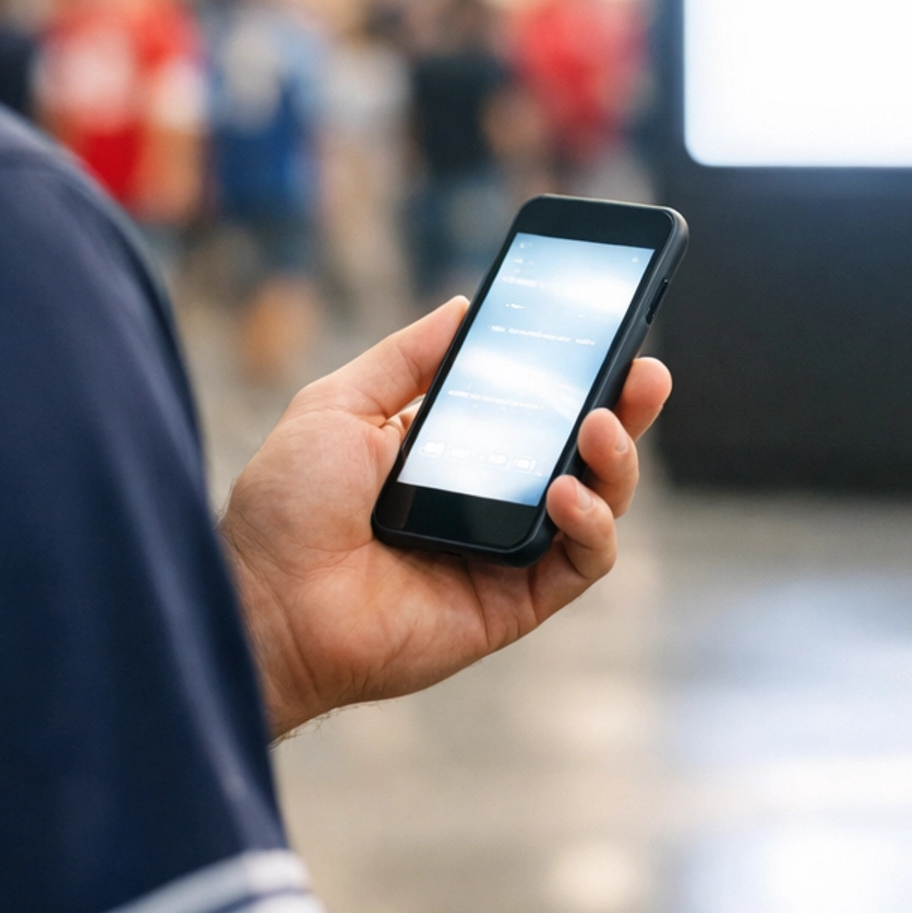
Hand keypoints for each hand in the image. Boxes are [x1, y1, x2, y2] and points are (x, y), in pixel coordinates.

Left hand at [219, 299, 670, 738]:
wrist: (265, 600)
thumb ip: (407, 358)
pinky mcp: (513, 604)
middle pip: (580, 451)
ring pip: (596, 503)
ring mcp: (504, 553)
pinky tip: (566, 490)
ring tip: (599, 426)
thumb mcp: (340, 404)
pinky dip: (591, 524)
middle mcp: (485, 499)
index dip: (575, 371)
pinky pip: (579, 562)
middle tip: (647, 370)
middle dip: (624, 409)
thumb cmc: (286, 506)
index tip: (608, 329)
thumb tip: (463, 308)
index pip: (531, 405)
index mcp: (448, 450)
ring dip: (616, 460)